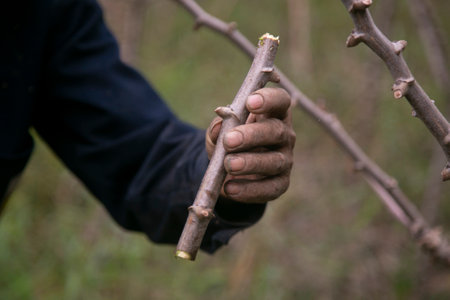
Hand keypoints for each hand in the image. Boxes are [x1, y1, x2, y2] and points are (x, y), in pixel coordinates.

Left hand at [206, 87, 294, 202]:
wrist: (229, 173)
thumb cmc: (230, 143)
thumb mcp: (219, 133)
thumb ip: (218, 128)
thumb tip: (219, 126)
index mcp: (272, 114)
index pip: (280, 101)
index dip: (269, 99)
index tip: (250, 103)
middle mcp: (284, 135)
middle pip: (276, 131)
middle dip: (252, 135)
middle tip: (229, 141)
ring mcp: (285, 160)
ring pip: (274, 161)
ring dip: (250, 163)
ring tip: (229, 165)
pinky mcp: (281, 183)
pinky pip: (269, 188)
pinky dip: (249, 189)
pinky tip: (230, 188)